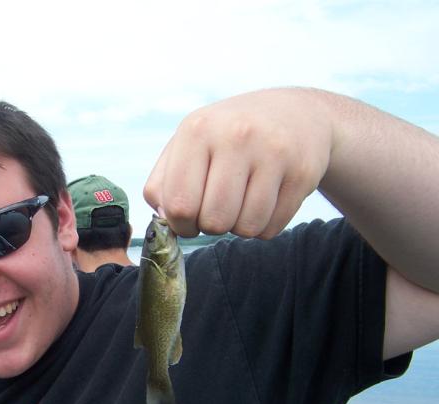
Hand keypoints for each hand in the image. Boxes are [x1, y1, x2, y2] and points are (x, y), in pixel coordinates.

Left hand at [144, 88, 332, 238]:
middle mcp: (236, 136)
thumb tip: (165, 220)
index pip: (179, 205)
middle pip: (213, 221)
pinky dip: (263, 226)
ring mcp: (274, 153)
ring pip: (245, 229)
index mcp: (197, 130)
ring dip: (239, 228)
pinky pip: (272, 228)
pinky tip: (264, 202)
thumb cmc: (227, 136)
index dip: (180, 224)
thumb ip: (162, 183)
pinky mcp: (302, 173)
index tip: (188, 219)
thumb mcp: (188, 144)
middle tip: (217, 208)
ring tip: (240, 203)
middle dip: (211, 226)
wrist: (295, 113)